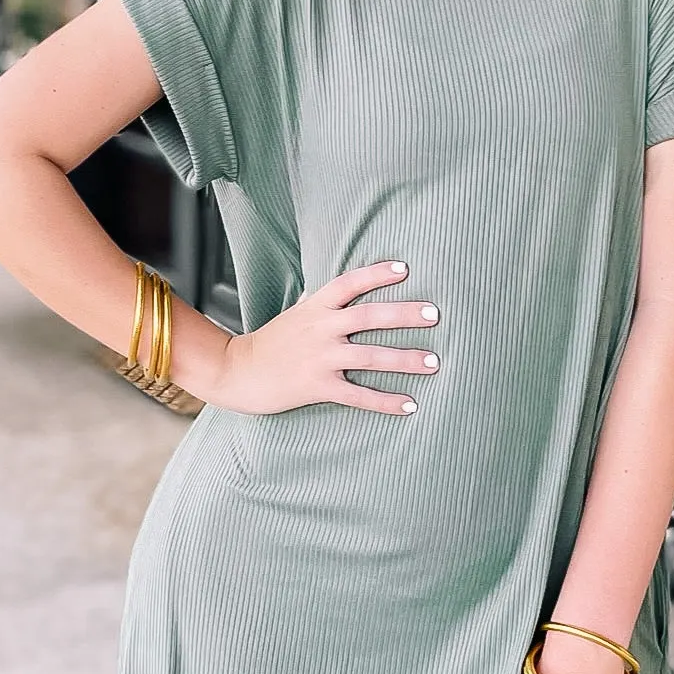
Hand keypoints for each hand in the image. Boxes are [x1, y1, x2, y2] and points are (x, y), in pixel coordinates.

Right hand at [210, 260, 440, 415]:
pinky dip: (386, 401)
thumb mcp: (298, 313)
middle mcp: (321, 329)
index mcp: (316, 307)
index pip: (350, 283)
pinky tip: (410, 404)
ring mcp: (320, 359)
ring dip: (405, 359)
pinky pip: (358, 395)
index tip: (405, 269)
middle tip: (434, 314)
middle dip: (404, 314)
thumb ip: (326, 304)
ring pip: (370, 357)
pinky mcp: (318, 387)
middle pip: (369, 316)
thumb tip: (355, 290)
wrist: (239, 372)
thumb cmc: (273, 342)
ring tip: (434, 361)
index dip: (377, 274)